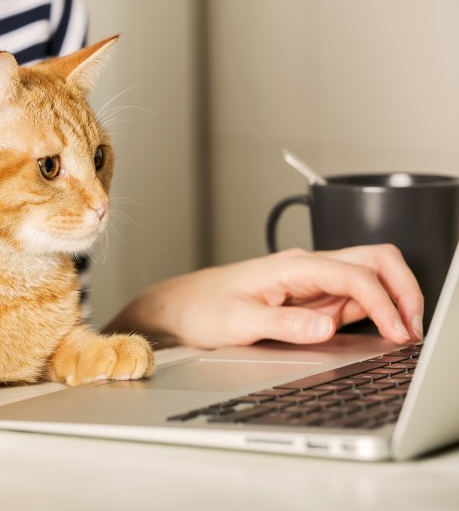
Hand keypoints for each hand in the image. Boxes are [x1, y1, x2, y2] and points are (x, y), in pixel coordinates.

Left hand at [108, 245, 423, 349]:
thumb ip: (284, 324)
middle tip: (412, 327)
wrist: (181, 307)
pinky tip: (381, 332)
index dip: (384, 302)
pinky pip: (354, 298)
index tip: (398, 332)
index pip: (355, 275)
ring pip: (369, 277)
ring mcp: (312, 283)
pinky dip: (376, 311)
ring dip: (393, 300)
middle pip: (374, 261)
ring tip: (404, 333)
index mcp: (293, 265)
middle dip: (403, 288)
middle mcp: (307, 268)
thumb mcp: (238, 321)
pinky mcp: (311, 299)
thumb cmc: (203, 308)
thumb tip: (327, 326)